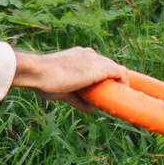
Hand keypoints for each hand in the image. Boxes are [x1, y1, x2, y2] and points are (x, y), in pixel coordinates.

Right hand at [11, 45, 126, 107]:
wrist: (39, 72)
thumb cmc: (44, 81)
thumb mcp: (64, 92)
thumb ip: (78, 99)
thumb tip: (89, 109)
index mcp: (78, 56)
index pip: (96, 66)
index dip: (102, 78)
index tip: (102, 90)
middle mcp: (88, 54)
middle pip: (107, 67)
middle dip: (111, 81)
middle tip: (112, 96)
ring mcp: (95, 59)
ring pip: (114, 69)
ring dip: (118, 83)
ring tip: (119, 97)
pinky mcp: (101, 67)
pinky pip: (121, 72)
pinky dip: (124, 82)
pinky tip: (124, 93)